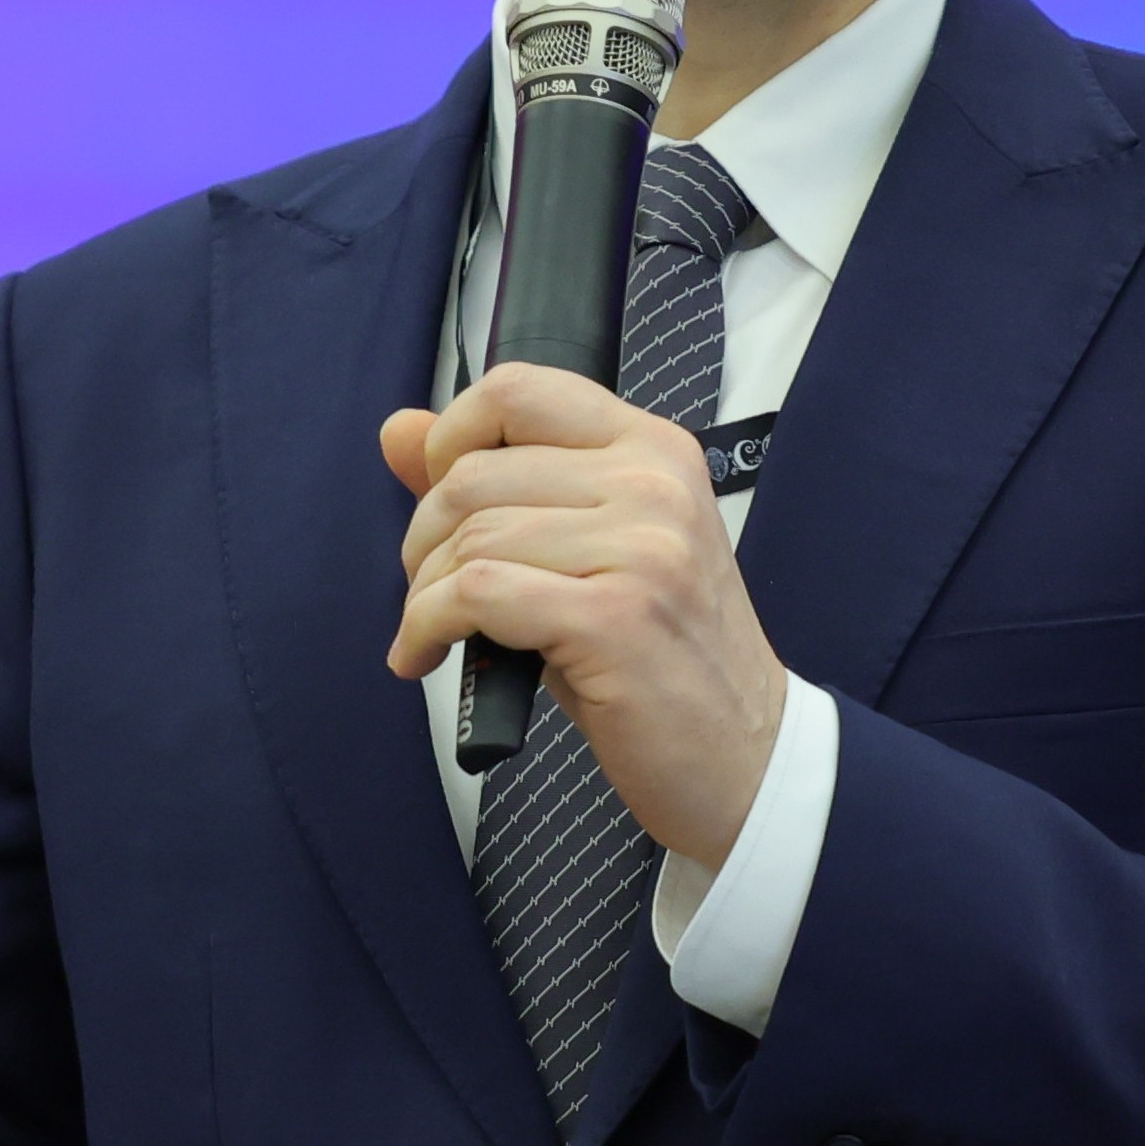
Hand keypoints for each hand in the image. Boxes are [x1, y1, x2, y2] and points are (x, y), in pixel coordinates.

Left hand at [383, 364, 784, 862]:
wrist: (746, 756)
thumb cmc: (662, 660)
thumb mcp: (588, 552)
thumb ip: (501, 485)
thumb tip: (399, 430)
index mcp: (654, 450)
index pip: (519, 390)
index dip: (449, 437)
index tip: (433, 496)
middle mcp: (653, 484)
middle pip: (474, 474)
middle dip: (422, 540)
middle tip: (429, 592)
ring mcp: (641, 548)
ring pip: (470, 537)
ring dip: (423, 595)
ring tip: (434, 634)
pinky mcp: (613, 616)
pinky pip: (474, 594)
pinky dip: (427, 627)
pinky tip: (426, 657)